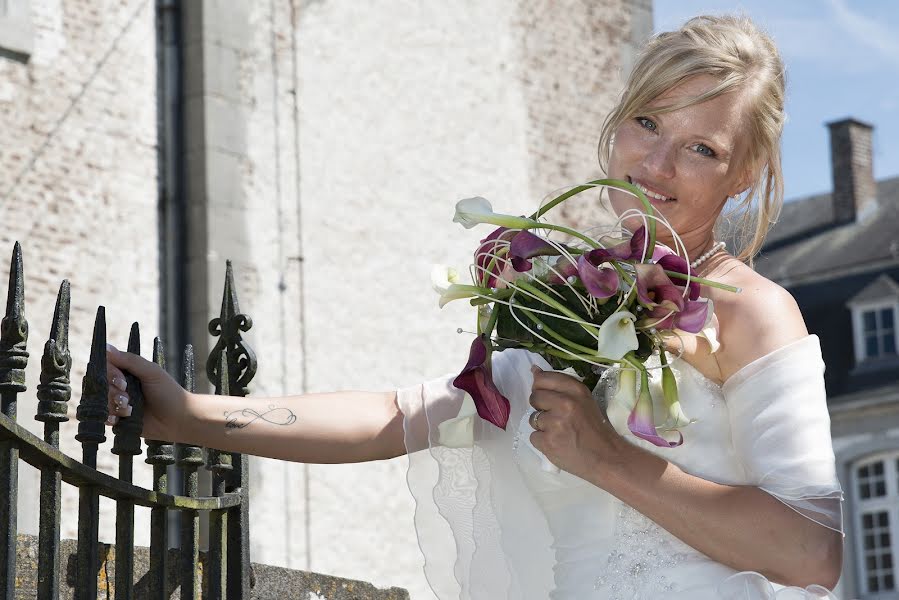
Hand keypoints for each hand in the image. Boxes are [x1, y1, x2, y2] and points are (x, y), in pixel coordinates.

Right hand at [105, 344, 189, 441]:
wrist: (179, 419)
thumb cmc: (169, 392)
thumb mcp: (151, 372)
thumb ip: (130, 360)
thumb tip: (106, 347)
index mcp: (129, 373)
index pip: (107, 368)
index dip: (110, 374)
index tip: (122, 381)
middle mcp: (122, 387)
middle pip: (102, 386)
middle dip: (113, 392)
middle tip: (127, 397)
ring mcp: (121, 404)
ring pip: (102, 402)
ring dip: (114, 406)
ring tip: (130, 410)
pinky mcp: (121, 420)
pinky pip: (105, 418)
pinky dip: (111, 418)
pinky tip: (119, 419)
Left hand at [528, 365, 623, 480]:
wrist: (606, 458)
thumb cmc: (595, 429)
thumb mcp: (584, 401)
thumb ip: (560, 386)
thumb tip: (534, 371)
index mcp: (576, 390)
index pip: (543, 378)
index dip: (539, 386)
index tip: (545, 394)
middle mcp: (565, 403)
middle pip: (534, 397)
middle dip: (540, 407)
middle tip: (556, 417)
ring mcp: (555, 423)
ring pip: (533, 419)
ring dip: (542, 426)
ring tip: (560, 433)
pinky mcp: (548, 442)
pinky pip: (533, 437)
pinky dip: (543, 442)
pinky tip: (558, 444)